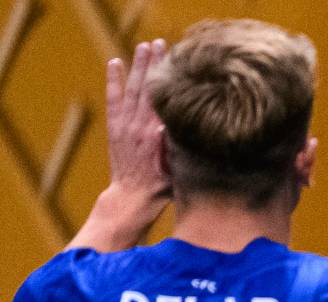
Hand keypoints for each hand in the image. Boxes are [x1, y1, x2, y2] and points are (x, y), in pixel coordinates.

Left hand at [104, 39, 169, 208]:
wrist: (132, 198)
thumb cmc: (162, 187)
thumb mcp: (178, 168)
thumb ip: (178, 145)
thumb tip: (179, 122)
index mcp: (158, 135)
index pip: (164, 99)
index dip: (169, 77)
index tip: (177, 59)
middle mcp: (140, 126)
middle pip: (149, 88)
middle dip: (154, 64)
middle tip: (160, 43)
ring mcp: (125, 126)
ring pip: (132, 89)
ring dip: (137, 66)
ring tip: (144, 46)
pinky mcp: (115, 128)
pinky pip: (114, 99)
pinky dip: (113, 80)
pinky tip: (115, 63)